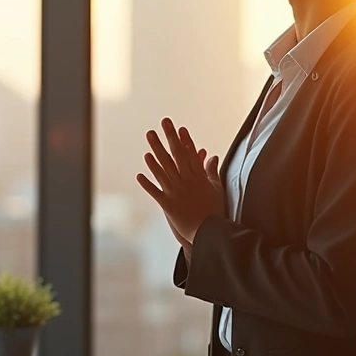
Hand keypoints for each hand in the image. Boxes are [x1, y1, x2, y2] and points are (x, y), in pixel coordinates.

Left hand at [136, 118, 224, 246]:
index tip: (179, 129)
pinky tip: (139, 173)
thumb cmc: (214, 210)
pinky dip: (147, 183)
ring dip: (155, 153)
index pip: (190, 154)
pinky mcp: (167, 204)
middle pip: (176, 156)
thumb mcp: (216, 188)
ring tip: (150, 138)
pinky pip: (155, 191)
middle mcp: (186, 181)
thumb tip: (212, 156)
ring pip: (163, 169)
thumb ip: (212, 171)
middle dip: (169, 138)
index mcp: (198, 177)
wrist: (209, 231)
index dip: (184, 140)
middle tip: (163, 123)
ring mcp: (175, 192)